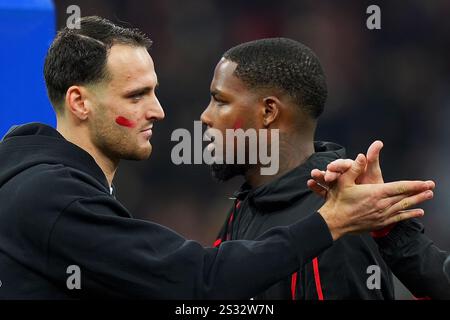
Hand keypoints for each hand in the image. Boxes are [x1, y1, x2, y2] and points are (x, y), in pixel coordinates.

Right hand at [307, 140, 383, 196]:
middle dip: (329, 173)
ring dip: (319, 176)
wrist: (373, 206)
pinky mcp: (333, 194)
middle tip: (326, 177)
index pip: (344, 164)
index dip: (338, 165)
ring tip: (313, 176)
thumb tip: (378, 142)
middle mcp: (344, 175)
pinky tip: (310, 184)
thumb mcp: (373, 173)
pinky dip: (316, 186)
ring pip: (327, 179)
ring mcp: (338, 184)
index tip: (331, 166)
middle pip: (334, 172)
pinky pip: (323, 190)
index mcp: (353, 168)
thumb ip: (372, 159)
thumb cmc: (374, 188)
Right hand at [317, 153, 434, 239]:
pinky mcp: (379, 223)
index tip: (426, 182)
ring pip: (403, 207)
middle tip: (432, 187)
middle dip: (419, 192)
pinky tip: (419, 212)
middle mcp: (381, 205)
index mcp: (374, 193)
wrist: (334, 222)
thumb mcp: (343, 182)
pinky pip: (398, 218)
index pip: (399, 187)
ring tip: (428, 196)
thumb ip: (354, 168)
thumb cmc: (338, 201)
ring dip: (417, 201)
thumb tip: (361, 155)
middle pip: (404, 197)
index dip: (414, 184)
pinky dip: (409, 214)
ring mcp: (381, 215)